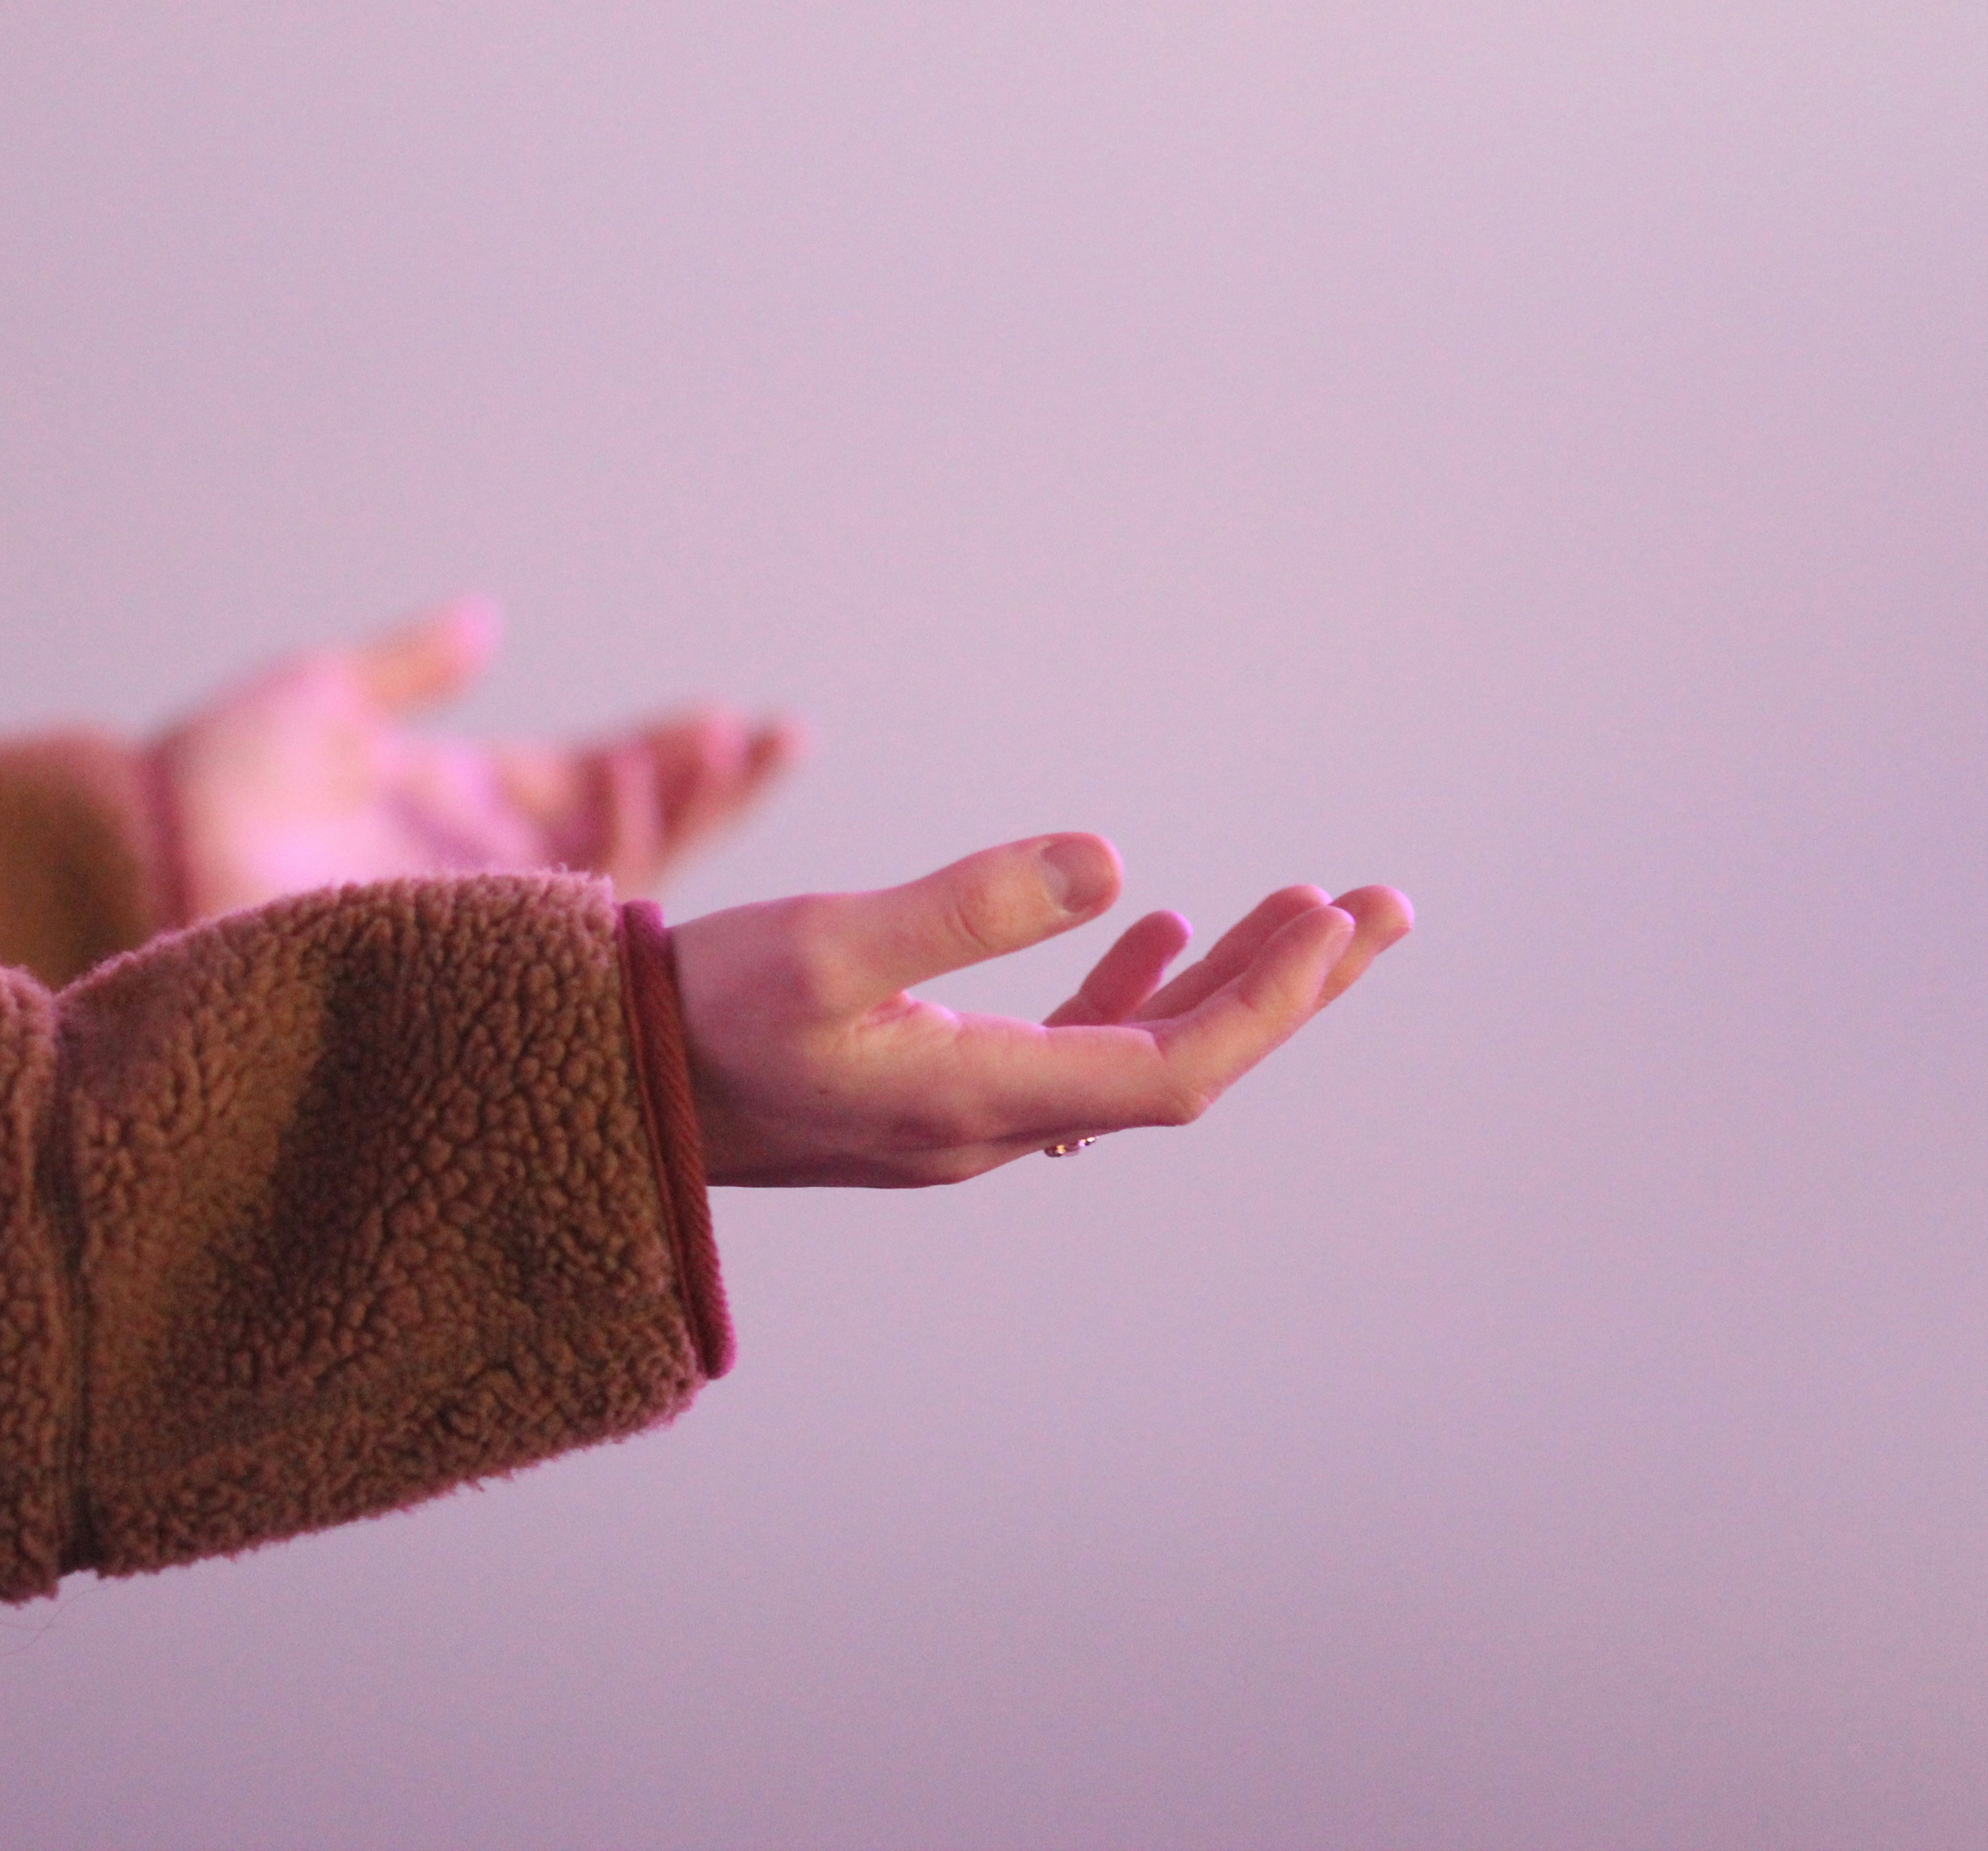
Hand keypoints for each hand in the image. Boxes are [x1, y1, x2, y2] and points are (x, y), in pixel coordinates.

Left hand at [150, 596, 797, 921]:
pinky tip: (642, 795)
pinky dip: (614, 854)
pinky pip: (570, 918)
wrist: (142, 850)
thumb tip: (490, 618)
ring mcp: (484, 912)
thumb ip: (415, 664)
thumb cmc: (208, 775)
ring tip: (731, 751)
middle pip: (632, 833)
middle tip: (781, 739)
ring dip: (680, 810)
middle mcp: (487, 866)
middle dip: (710, 788)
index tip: (737, 721)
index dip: (667, 755)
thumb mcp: (323, 694)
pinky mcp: (468, 948)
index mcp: (461, 801)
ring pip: (620, 877)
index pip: (592, 781)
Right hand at [673, 833, 1411, 1184]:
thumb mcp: (827, 944)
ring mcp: (966, 1116)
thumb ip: (966, 906)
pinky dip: (1128, 992)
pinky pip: (1070, 1050)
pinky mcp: (933, 1092)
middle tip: (1380, 911)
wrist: (607, 1085)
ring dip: (1222, 987)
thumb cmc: (701, 1014)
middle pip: (1181, 1070)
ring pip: (1133, 1056)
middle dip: (1288, 990)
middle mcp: (992, 1126)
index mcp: (981, 1100)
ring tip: (1300, 912)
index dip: (1269, 1005)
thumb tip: (1114, 862)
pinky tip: (1154, 931)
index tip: (1338, 921)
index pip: (1174, 1072)